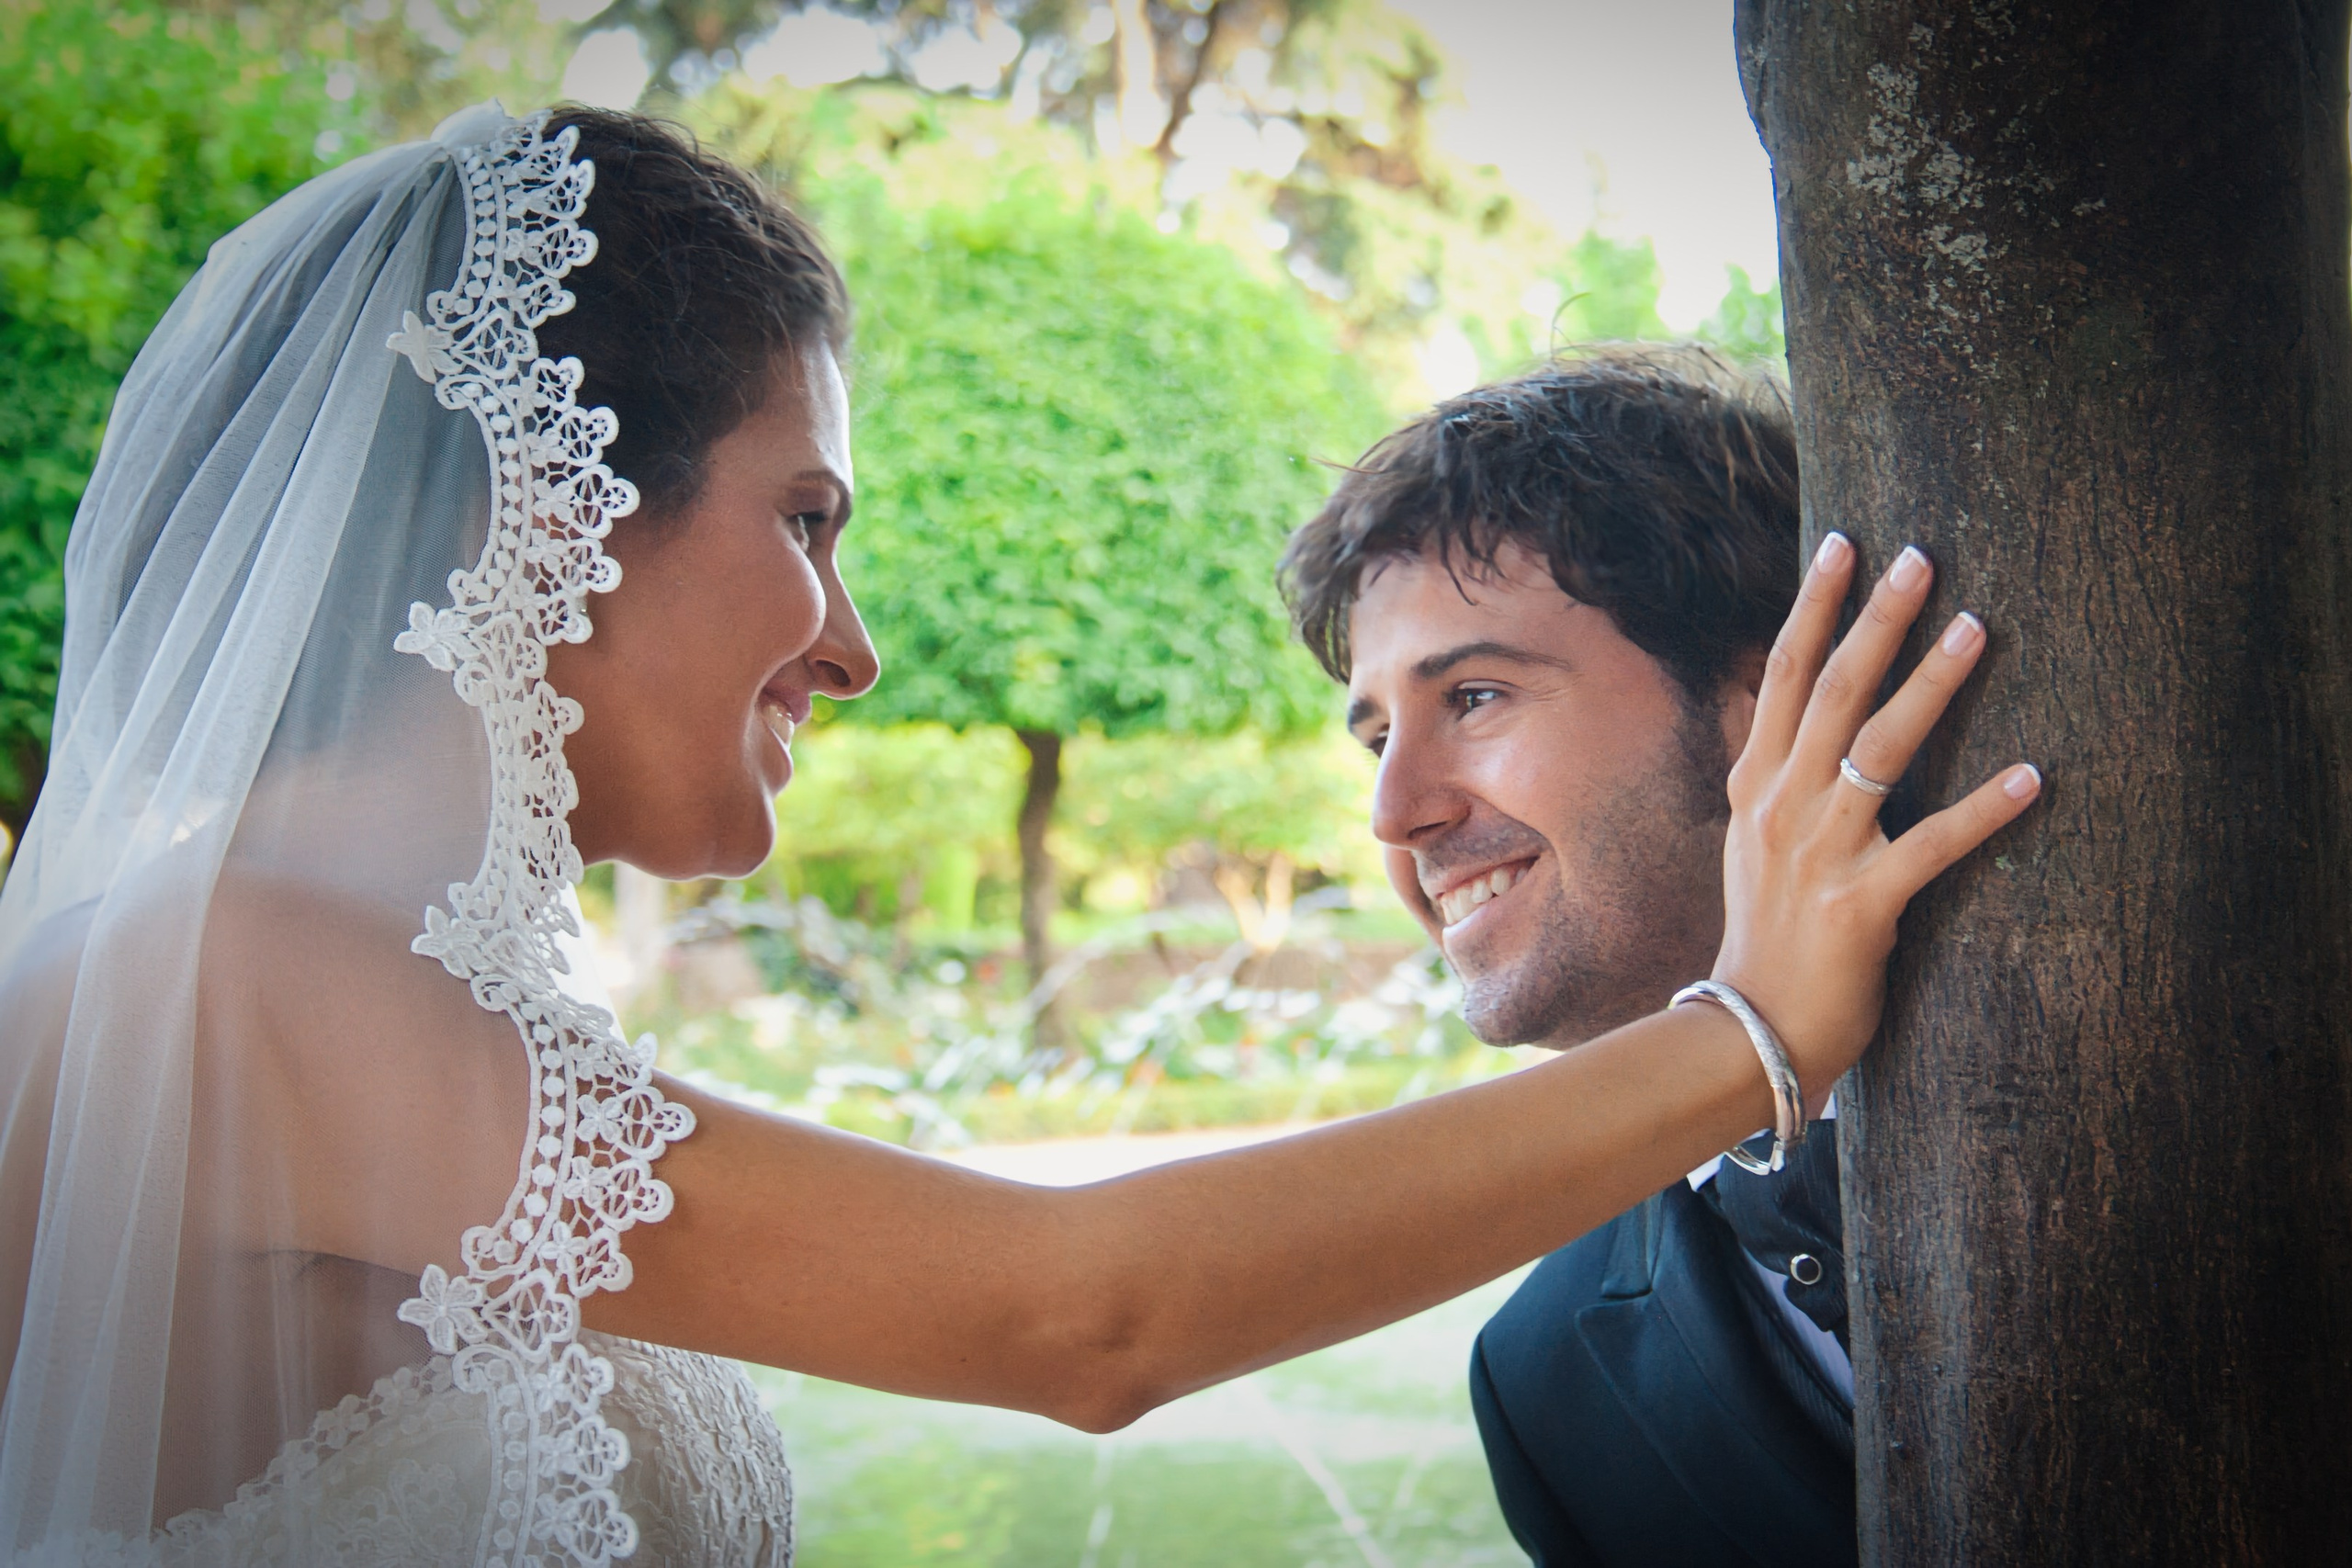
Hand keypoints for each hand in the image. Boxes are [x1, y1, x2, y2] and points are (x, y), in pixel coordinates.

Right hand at [1712, 533, 2040, 1105]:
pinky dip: (1983, 810)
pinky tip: (2032, 776)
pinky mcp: (1861, 904)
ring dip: (1931, 685)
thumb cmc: (1764, 937)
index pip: (1782, 675)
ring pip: (1878, 749)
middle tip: (1920, 557)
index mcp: (1754, 785)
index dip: (1812, 606)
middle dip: (1876, 618)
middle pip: (1832, 691)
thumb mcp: (1752, 842)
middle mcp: (1780, 806)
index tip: (1842, 545)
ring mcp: (1818, 852)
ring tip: (1978, 628)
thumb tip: (1805, 717)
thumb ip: (1778, 779)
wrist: (1747, 1030)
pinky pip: (1931, 846)